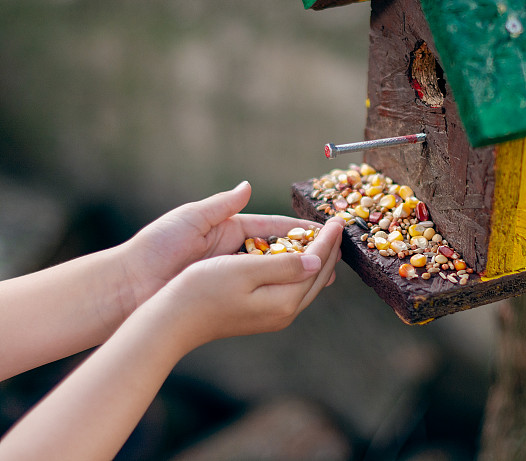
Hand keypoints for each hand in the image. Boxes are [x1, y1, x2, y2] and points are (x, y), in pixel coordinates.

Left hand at [119, 181, 321, 313]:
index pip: (273, 227)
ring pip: (275, 271)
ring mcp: (231, 272)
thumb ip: (222, 205)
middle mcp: (234, 250)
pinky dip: (280, 288)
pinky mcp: (226, 291)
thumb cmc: (157, 246)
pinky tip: (297, 292)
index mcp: (229, 228)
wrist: (130, 284)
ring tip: (326, 273)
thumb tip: (247, 186)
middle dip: (308, 251)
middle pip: (280, 249)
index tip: (325, 229)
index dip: (300, 229)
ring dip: (299, 270)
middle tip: (336, 251)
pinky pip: (261, 288)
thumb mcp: (191, 219)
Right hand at [151, 216, 343, 346]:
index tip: (337, 221)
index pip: (316, 264)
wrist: (172, 320)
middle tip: (339, 228)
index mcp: (284, 301)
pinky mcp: (261, 314)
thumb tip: (318, 260)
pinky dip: (301, 270)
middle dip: (329, 251)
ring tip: (325, 241)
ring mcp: (273, 316)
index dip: (327, 240)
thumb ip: (284, 265)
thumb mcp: (245, 270)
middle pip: (317, 276)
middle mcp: (283, 312)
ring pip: (306, 284)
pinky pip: (292, 288)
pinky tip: (299, 259)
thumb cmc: (203, 289)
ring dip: (317, 260)